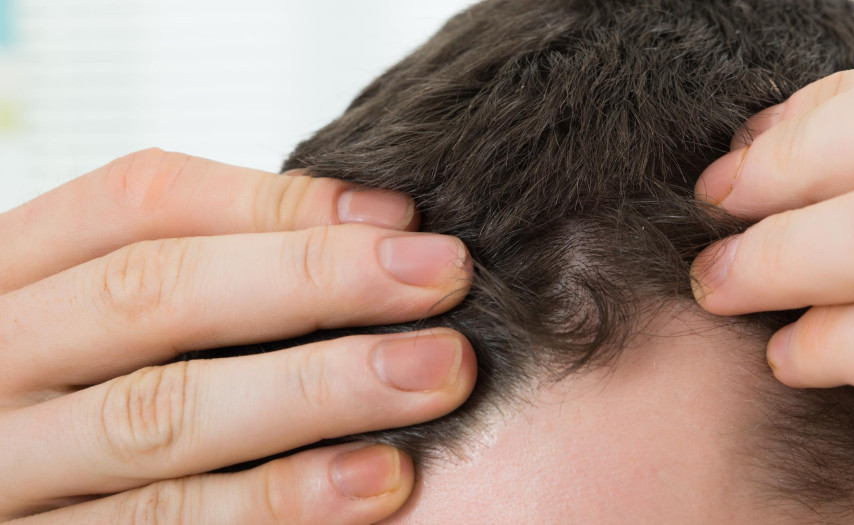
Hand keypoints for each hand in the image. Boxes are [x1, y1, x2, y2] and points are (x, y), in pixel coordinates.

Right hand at [0, 149, 476, 523]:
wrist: (19, 506)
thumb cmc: (94, 394)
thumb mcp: (108, 321)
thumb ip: (204, 276)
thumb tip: (375, 230)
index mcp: (14, 276)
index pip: (135, 202)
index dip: (275, 203)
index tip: (399, 217)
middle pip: (150, 295)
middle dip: (311, 279)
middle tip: (442, 278)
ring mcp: (8, 471)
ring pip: (161, 416)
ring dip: (316, 390)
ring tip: (435, 373)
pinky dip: (276, 502)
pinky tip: (373, 482)